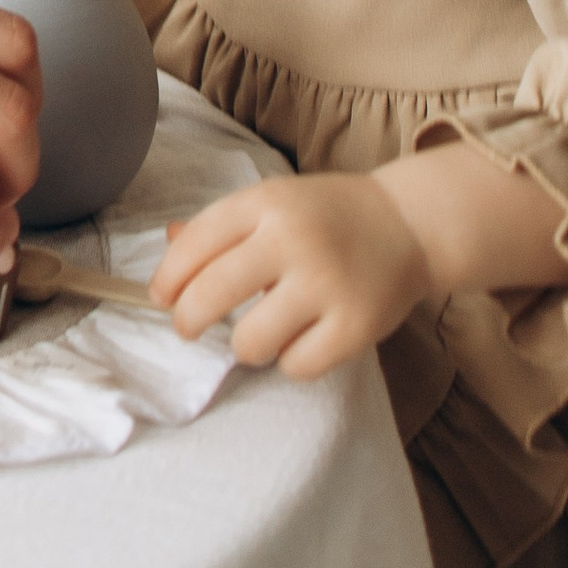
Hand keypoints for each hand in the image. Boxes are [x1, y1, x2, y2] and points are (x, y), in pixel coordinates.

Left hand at [151, 173, 431, 376]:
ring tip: (254, 335)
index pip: (195, 244)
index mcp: (266, 204)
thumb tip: (167, 241)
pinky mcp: (356, 326)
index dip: (167, 277)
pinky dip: (289, 361)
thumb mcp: (272, 201)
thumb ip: (220, 225)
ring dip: (243, 346)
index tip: (160, 297)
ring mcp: (327, 285)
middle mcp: (294, 241)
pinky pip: (296, 365)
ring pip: (250, 341)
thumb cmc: (327, 216)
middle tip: (188, 327)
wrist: (407, 224)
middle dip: (187, 320)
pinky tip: (296, 342)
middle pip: (211, 294)